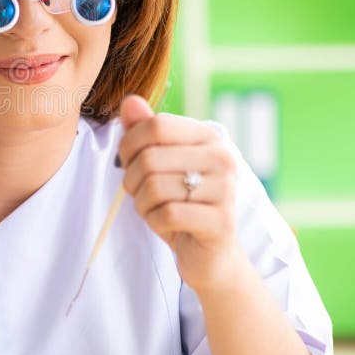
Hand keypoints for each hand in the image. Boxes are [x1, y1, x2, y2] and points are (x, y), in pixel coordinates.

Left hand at [116, 94, 242, 292]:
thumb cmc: (179, 202)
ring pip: (155, 187)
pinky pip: (166, 214)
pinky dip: (154, 222)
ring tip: (154, 209)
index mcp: (208, 136)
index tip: (127, 162)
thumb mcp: (158, 164)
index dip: (129, 144)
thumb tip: (130, 100)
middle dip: (132, 180)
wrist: (210, 254)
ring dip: (142, 203)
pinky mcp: (221, 222)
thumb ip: (143, 131)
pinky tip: (166, 225)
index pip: (156, 125)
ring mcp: (226, 189)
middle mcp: (223, 157)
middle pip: (150, 157)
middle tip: (139, 193)